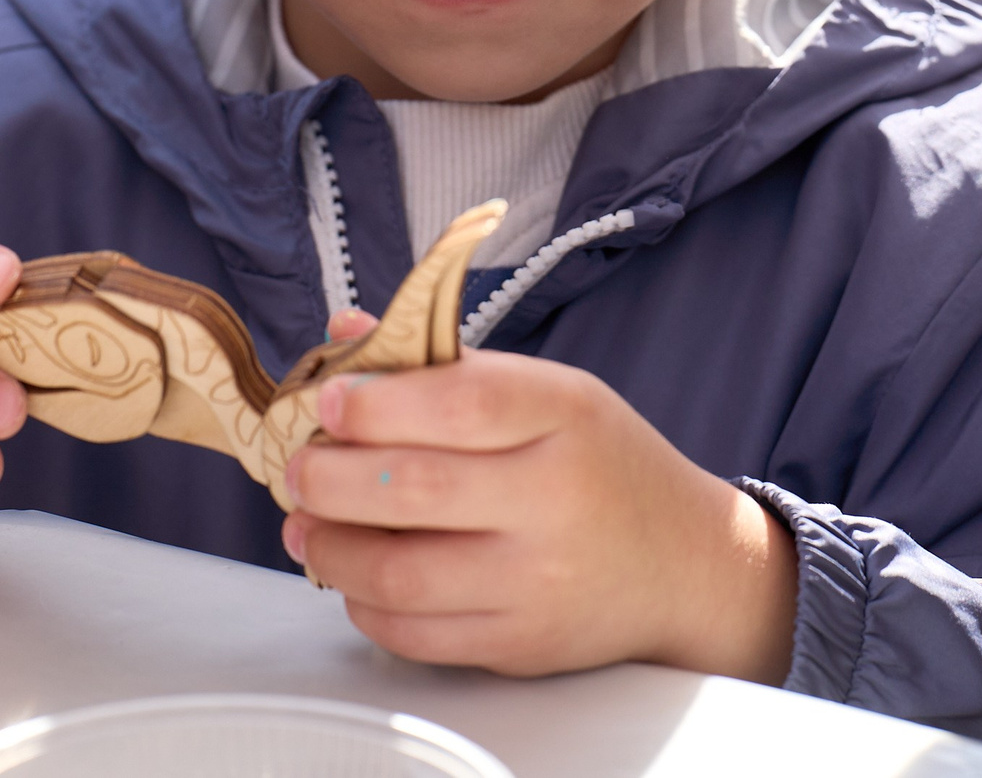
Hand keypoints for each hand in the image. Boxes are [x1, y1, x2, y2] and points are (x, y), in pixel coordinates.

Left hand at [279, 348, 796, 680]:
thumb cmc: (601, 465)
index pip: (461, 402)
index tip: (330, 401)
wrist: (682, 563)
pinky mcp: (519, 644)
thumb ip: (447, 368)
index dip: (378, 401)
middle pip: (413, 489)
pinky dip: (362, 603)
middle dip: (327, 476)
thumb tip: (343, 336)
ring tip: (306, 521)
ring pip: (398, 573)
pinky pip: (413, 633)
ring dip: (329, 545)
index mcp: (566, 417)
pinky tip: (353, 572)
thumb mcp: (550, 394)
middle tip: (298, 465)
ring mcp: (538, 582)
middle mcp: (556, 500)